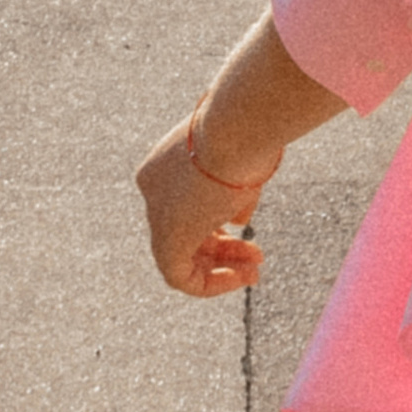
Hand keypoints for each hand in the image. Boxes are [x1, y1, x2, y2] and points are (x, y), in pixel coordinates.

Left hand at [136, 121, 280, 298]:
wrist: (236, 127)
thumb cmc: (245, 138)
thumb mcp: (240, 164)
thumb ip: (233, 194)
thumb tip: (237, 217)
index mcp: (165, 165)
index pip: (187, 204)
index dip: (219, 223)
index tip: (246, 228)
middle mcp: (154, 190)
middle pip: (187, 231)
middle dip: (225, 249)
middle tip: (257, 258)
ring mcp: (157, 214)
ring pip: (183, 255)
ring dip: (223, 268)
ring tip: (255, 272)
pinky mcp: (165, 240)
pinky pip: (179, 276)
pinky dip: (211, 283)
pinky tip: (241, 277)